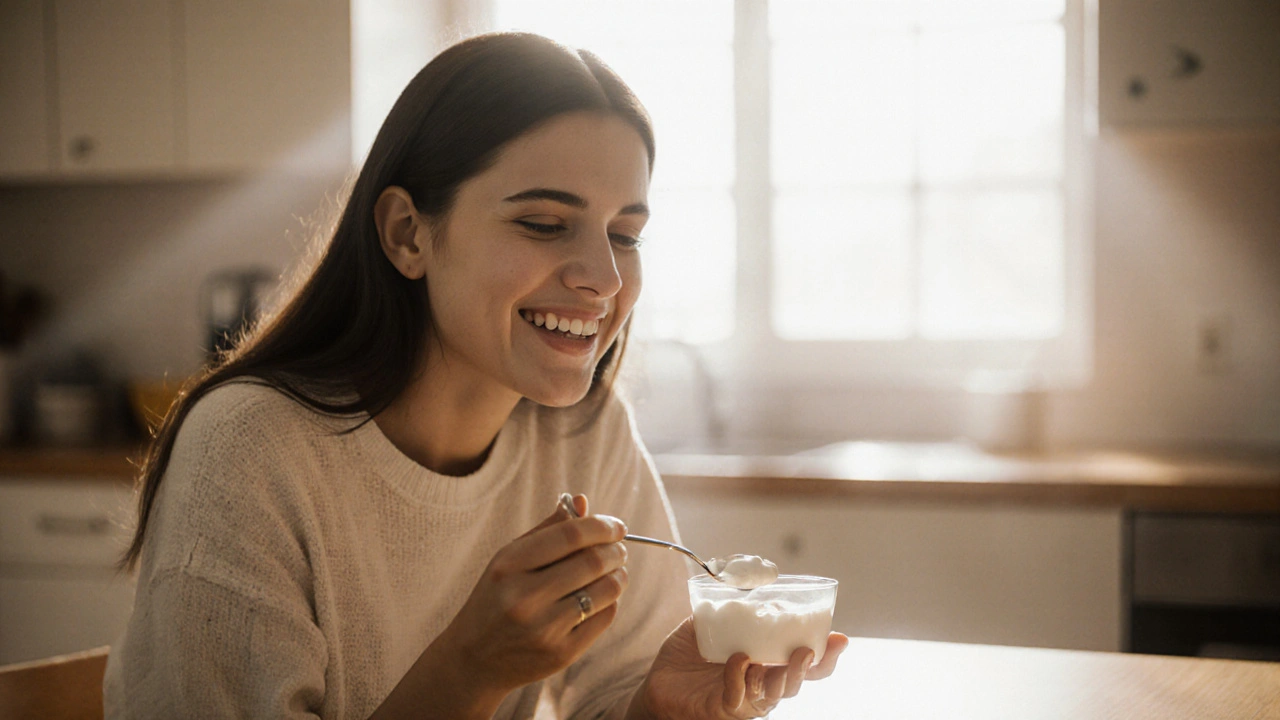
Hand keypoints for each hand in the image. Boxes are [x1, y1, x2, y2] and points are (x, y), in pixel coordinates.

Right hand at [401, 495, 629, 716]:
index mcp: (510, 566)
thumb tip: (583, 502)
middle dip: (616, 550)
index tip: (616, 526)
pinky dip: (611, 602)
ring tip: (615, 571)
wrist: (474, 660)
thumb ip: (547, 530)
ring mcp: (544, 629)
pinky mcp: (561, 653)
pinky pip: (605, 618)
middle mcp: (525, 597)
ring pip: (606, 590)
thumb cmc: (496, 599)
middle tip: (619, 549)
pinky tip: (602, 597)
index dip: (602, 526)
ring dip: (619, 575)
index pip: (571, 535)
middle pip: (593, 562)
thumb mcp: (509, 560)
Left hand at [628, 617, 847, 719]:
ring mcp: (746, 698)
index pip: (805, 664)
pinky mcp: (725, 707)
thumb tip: (745, 573)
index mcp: (766, 661)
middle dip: (811, 667)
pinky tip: (739, 660)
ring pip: (777, 693)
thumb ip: (729, 602)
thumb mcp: (710, 622)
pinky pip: (740, 695)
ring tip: (790, 657)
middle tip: (809, 650)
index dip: (825, 655)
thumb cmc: (689, 654)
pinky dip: (741, 676)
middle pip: (799, 681)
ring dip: (786, 676)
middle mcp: (762, 682)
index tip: (839, 638)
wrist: (660, 681)